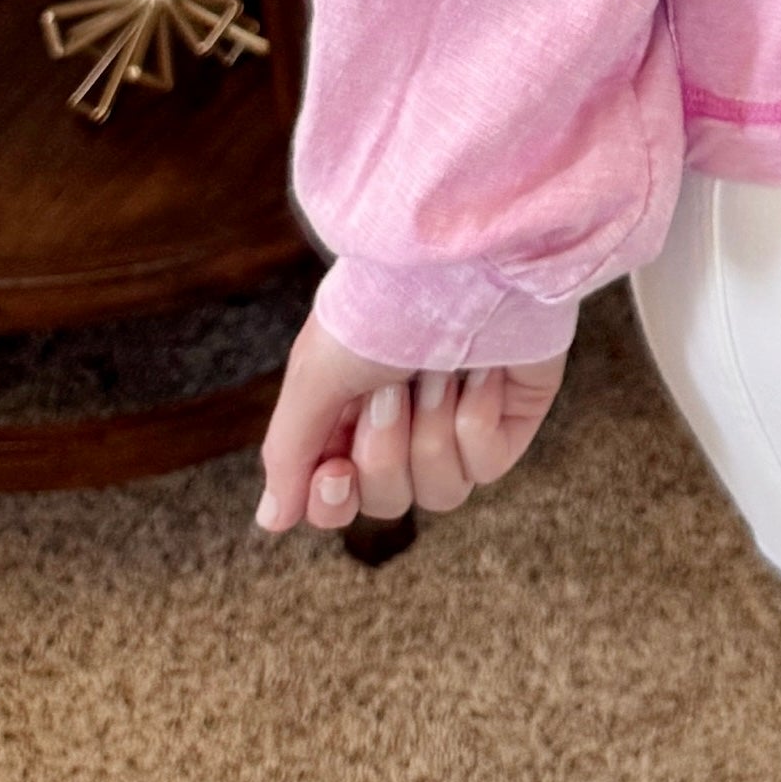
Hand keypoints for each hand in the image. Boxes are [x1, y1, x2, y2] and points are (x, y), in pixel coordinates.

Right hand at [254, 310, 567, 534]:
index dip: (333, 502)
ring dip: (431, 430)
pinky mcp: (509, 419)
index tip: (336, 471)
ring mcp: (459, 423)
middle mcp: (406, 425)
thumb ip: (290, 451)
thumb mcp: (316, 372)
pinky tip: (482, 371)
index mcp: (351, 414)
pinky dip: (476, 418)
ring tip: (439, 371)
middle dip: (385, 447)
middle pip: (387, 502)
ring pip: (439, 494)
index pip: (336, 501)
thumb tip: (271, 520)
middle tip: (392, 387)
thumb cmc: (382, 305)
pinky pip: (486, 465)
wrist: (462, 261)